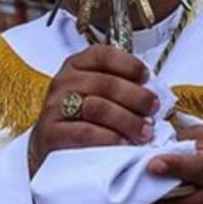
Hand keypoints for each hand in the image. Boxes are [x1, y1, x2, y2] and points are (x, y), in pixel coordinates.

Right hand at [27, 45, 157, 176]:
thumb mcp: (95, 95)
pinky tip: (122, 143)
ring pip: (97, 107)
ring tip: (144, 132)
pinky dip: (109, 138)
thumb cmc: (80, 119)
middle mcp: (63, 82)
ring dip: (127, 120)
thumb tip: (152, 94)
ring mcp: (54, 107)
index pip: (103, 55)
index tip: (146, 78)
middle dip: (136, 97)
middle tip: (153, 110)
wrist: (49, 148)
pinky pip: (85, 132)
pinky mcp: (51, 133)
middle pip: (105, 83)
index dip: (129, 64)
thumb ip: (119, 88)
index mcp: (76, 66)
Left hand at [144, 124, 202, 203]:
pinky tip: (158, 198)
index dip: (172, 166)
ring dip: (153, 202)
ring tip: (143, 187)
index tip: (152, 164)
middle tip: (134, 178)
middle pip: (177, 199)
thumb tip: (152, 146)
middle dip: (152, 189)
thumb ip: (180, 140)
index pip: (195, 168)